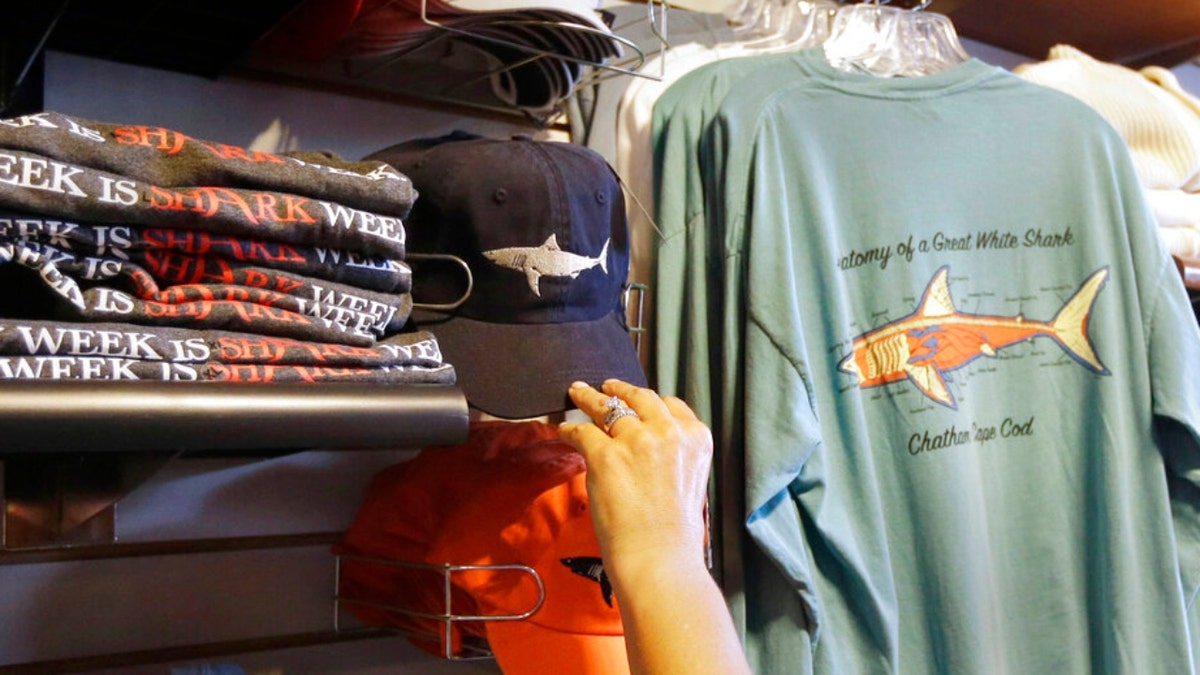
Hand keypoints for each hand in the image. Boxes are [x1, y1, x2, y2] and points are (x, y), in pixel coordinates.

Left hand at [558, 379, 712, 575]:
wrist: (660, 557)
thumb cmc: (675, 534)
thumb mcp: (690, 482)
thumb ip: (674, 457)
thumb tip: (648, 450)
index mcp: (695, 438)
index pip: (671, 406)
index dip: (650, 402)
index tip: (638, 401)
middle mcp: (669, 432)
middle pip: (640, 398)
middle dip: (621, 390)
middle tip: (606, 387)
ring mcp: (636, 440)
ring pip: (607, 407)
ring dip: (589, 398)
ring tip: (577, 392)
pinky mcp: (605, 454)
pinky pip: (582, 431)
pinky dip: (569, 430)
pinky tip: (563, 430)